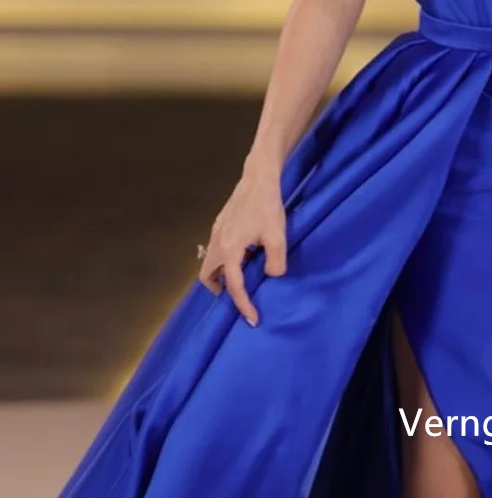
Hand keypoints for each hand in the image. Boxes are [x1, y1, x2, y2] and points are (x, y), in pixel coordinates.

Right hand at [197, 169, 286, 325]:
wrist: (258, 178)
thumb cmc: (268, 207)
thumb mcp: (278, 237)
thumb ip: (275, 262)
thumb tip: (271, 275)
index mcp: (229, 250)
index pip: (234, 286)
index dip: (243, 305)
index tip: (253, 319)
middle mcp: (217, 243)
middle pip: (207, 276)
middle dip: (220, 290)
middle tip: (238, 296)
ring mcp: (215, 232)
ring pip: (209, 263)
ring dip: (221, 275)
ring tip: (241, 277)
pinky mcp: (219, 224)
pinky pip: (215, 250)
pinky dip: (224, 261)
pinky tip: (243, 255)